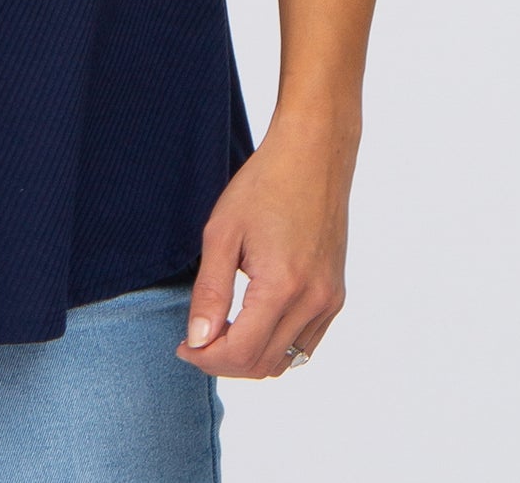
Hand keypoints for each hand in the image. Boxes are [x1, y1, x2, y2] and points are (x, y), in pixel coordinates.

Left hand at [174, 111, 355, 378]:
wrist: (313, 155)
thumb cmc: (264, 183)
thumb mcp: (222, 232)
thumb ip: (210, 291)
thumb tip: (197, 340)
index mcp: (282, 286)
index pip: (241, 352)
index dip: (206, 358)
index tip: (183, 346)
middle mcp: (314, 301)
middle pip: (264, 364)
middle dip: (224, 361)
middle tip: (196, 340)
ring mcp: (330, 301)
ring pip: (288, 361)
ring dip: (251, 357)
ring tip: (221, 331)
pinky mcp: (336, 295)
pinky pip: (306, 343)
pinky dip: (277, 345)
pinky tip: (251, 321)